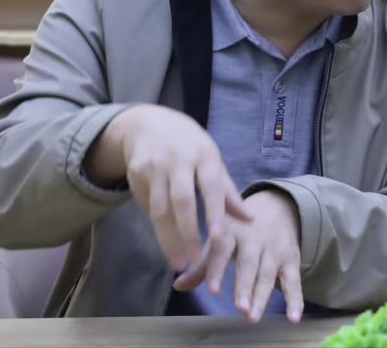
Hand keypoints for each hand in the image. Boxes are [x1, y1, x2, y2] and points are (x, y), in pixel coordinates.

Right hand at [85, 104, 250, 270]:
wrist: (149, 123)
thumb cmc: (189, 145)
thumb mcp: (211, 159)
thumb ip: (227, 190)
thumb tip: (249, 220)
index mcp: (204, 154)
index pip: (211, 186)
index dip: (215, 212)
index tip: (218, 238)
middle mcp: (178, 158)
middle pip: (182, 200)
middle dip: (188, 232)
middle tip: (194, 260)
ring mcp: (155, 165)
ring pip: (160, 208)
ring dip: (169, 238)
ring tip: (178, 263)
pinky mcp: (136, 172)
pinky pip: (147, 205)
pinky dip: (157, 227)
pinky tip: (166, 244)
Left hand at [172, 190, 302, 322]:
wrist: (276, 206)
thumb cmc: (239, 228)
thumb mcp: (220, 237)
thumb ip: (203, 264)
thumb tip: (179, 286)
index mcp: (232, 230)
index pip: (223, 249)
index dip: (217, 268)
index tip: (212, 289)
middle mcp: (254, 238)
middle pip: (249, 263)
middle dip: (244, 285)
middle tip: (239, 307)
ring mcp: (274, 249)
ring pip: (268, 274)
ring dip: (262, 296)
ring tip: (253, 316)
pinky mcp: (291, 259)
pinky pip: (293, 280)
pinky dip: (295, 299)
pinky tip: (293, 318)